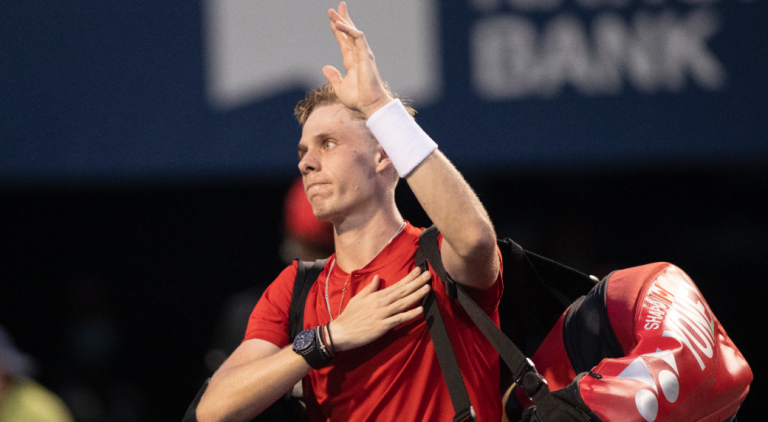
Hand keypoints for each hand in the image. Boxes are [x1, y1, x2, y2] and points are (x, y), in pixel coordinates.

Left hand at [323, 2, 393, 117]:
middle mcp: (358, 56)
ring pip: (353, 32)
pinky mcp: (366, 55)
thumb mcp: (340, 88)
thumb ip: (334, 77)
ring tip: (332, 12)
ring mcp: (363, 54)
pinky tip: (337, 25)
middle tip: (336, 7)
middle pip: (349, 33)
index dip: (338, 31)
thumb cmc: (359, 99)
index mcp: (352, 62)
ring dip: (342, 21)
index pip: (344, 42)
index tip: (332, 21)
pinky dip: (348, 30)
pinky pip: (357, 37)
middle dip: (342, 19)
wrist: (370, 105)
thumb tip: (325, 67)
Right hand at [329, 267, 430, 350]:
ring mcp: (383, 314)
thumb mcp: (358, 298)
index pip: (396, 285)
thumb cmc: (349, 316)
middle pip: (402, 291)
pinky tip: (421, 310)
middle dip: (416, 283)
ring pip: (403, 303)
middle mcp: (382, 303)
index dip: (409, 277)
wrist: (341, 332)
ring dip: (416, 295)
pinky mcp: (384, 326)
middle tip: (428, 275)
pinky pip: (400, 319)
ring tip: (427, 288)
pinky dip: (411, 314)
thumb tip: (377, 277)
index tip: (419, 270)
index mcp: (376, 295)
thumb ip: (370, 288)